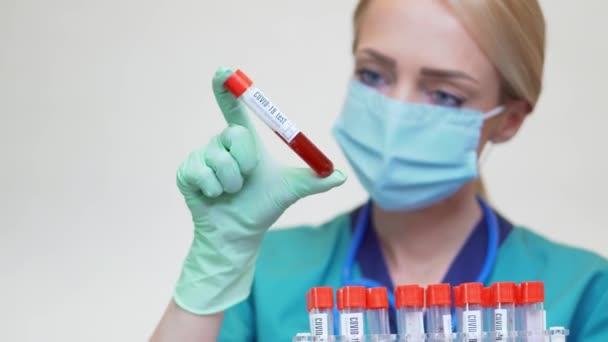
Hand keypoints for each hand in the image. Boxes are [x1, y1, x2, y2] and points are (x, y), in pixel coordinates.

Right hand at [173, 67, 346, 314]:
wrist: (238, 232)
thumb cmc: (262, 207)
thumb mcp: (290, 191)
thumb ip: (314, 180)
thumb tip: (342, 176)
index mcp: (243, 141)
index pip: (235, 109)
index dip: (228, 89)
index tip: (224, 71)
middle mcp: (221, 143)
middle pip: (234, 133)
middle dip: (246, 161)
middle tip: (245, 180)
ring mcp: (201, 157)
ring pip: (220, 159)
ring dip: (231, 182)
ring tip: (230, 192)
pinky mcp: (186, 172)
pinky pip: (202, 173)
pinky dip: (213, 189)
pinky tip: (213, 196)